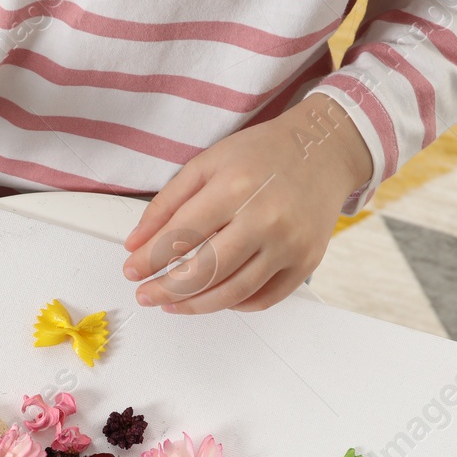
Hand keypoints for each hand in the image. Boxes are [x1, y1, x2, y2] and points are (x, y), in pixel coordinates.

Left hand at [122, 93, 371, 313]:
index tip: (132, 271)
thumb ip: (167, 203)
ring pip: (232, 293)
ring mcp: (289, 244)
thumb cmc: (263, 155)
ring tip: (171, 303)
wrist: (324, 152)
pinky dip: (232, 305)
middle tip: (146, 295)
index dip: (150, 260)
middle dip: (166, 290)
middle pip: (205, 271)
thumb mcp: (207, 163)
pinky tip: (213, 297)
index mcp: (236, 187)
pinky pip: (263, 299)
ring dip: (194, 305)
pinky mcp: (306, 262)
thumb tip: (136, 244)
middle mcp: (266, 218)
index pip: (180, 236)